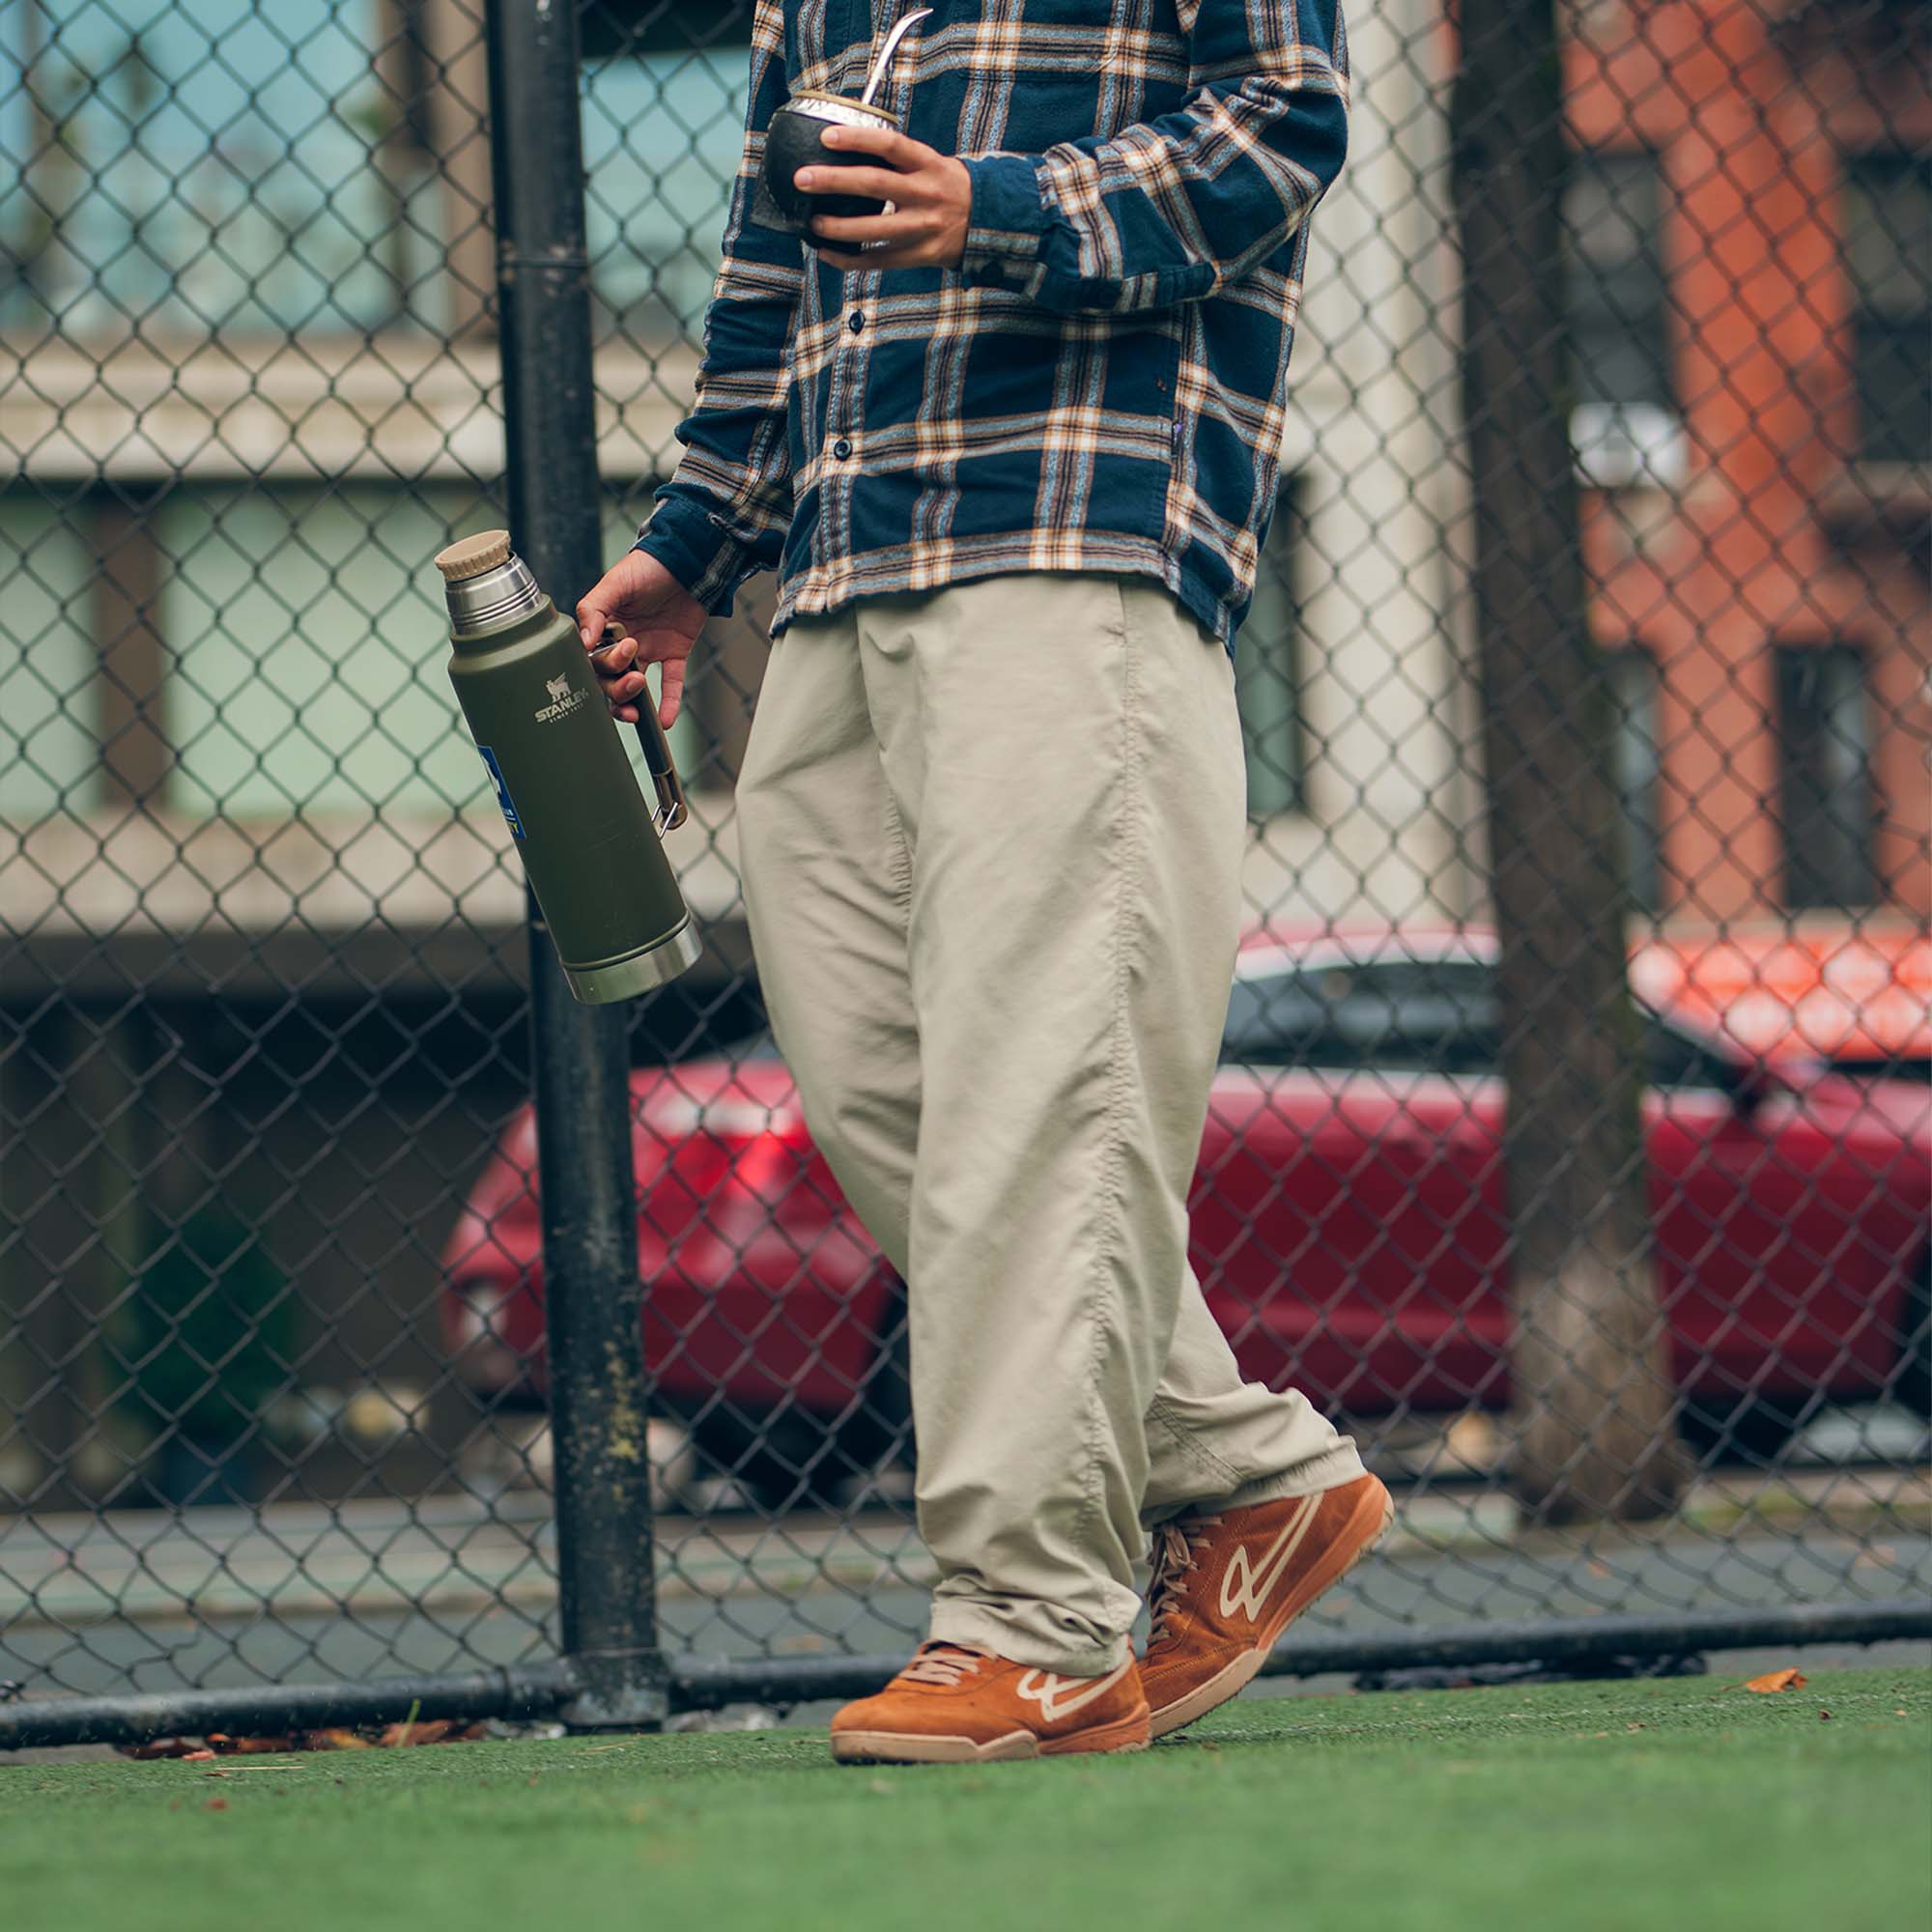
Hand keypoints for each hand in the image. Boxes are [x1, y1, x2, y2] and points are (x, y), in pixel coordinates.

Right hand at [575, 549, 705, 727]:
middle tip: (633, 676)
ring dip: (633, 700)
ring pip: (635, 686)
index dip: (599, 667)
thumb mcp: (615, 583)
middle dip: (617, 686)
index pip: (592, 659)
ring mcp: (649, 650)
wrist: (689, 559)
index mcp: (604, 627)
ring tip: (638, 705)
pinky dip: (669, 704)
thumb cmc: (648, 566)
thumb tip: (582, 642)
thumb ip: (594, 610)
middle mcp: (623, 642)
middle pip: (610, 679)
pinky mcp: (674, 653)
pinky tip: (666, 721)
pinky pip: (670, 684)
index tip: (607, 664)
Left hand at [796, 124, 970, 272]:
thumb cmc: (949, 187)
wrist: (990, 222)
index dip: (857, 139)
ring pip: (875, 228)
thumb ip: (899, 158)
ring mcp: (924, 227)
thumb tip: (850, 146)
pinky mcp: (921, 254)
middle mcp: (926, 193)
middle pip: (875, 184)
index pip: (890, 145)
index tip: (826, 136)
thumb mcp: (933, 163)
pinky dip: (850, 259)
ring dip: (839, 228)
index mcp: (929, 163)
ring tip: (813, 223)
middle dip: (835, 181)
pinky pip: (880, 259)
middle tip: (803, 178)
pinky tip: (827, 253)